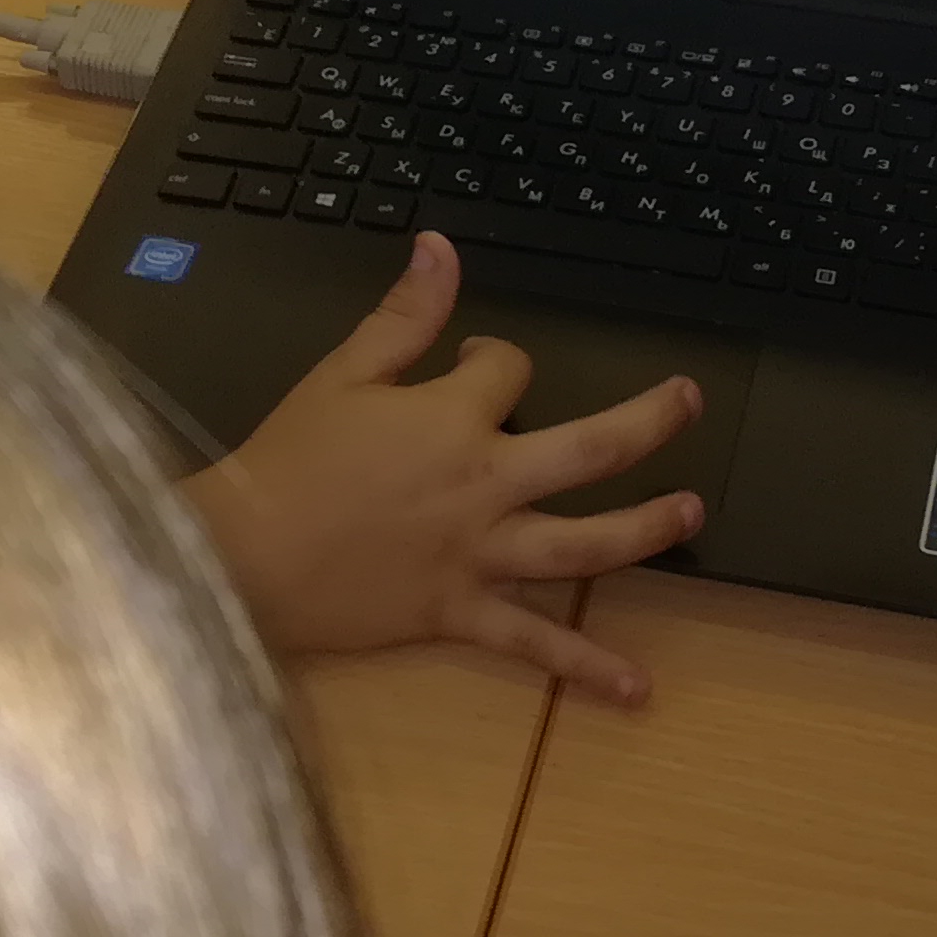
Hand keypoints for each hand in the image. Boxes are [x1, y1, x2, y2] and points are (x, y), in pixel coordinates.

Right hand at [185, 233, 703, 701]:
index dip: (498, 359)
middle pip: (591, 449)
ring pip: (585, 544)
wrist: (245, 555)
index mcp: (453, 420)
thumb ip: (403, 315)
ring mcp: (482, 555)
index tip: (479, 363)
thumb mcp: (342, 374)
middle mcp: (486, 485)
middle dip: (649, 421)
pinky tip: (638, 689)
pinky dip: (588, 668)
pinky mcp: (462, 613)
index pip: (509, 371)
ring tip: (691, 513)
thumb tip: (442, 247)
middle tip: (689, 402)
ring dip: (647, 528)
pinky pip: (535, 645)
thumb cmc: (289, 463)